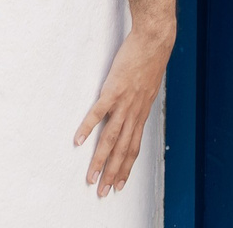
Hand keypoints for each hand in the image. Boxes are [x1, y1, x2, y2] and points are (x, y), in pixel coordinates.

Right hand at [73, 22, 174, 196]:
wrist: (154, 40)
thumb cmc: (150, 60)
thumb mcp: (149, 86)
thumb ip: (140, 101)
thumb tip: (134, 109)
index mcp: (142, 113)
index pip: (134, 148)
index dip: (126, 168)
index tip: (120, 185)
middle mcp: (134, 112)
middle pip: (122, 150)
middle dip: (113, 173)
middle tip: (103, 192)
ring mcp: (124, 102)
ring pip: (111, 138)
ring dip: (100, 160)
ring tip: (91, 177)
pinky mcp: (114, 89)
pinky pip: (99, 113)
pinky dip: (88, 127)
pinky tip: (78, 141)